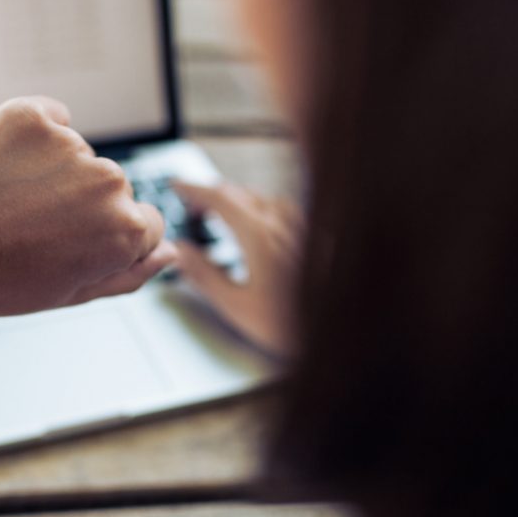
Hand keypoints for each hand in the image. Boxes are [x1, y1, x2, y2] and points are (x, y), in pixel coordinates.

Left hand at [0, 96, 175, 315]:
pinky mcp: (30, 117)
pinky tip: (5, 165)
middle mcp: (108, 182)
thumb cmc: (0, 280)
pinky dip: (32, 135)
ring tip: (8, 201)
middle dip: (80, 203)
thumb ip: (130, 273)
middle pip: (111, 187)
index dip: (104, 237)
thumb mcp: (71, 293)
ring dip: (52, 171)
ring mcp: (70, 145)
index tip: (68, 243)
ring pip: (77, 154)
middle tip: (30, 227)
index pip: (144, 223)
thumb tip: (168, 253)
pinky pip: (49, 117)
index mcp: (125, 229)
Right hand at [173, 181, 302, 356]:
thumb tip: (181, 252)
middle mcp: (282, 225)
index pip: (220, 199)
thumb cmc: (291, 325)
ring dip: (238, 200)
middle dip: (213, 194)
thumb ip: (204, 275)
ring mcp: (302, 229)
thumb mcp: (236, 305)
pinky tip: (262, 225)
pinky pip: (284, 211)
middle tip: (194, 206)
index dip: (194, 189)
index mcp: (259, 236)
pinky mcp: (315, 239)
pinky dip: (262, 209)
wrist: (340, 330)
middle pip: (241, 194)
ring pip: (264, 199)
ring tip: (223, 214)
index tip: (177, 186)